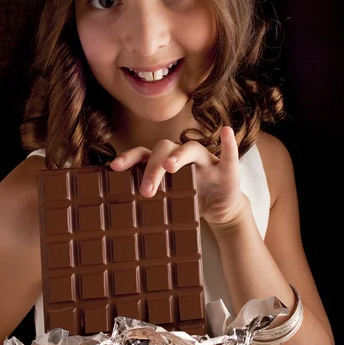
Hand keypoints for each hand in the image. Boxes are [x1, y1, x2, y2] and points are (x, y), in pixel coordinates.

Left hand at [109, 126, 244, 226]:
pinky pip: (229, 155)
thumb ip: (151, 197)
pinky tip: (226, 132)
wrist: (221, 212)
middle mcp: (184, 156)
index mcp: (166, 163)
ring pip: (191, 149)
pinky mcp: (228, 170)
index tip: (114, 166)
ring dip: (179, 155)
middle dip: (153, 168)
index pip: (143, 154)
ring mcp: (206, 161)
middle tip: (146, 191)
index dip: (129, 157)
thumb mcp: (169, 200)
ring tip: (169, 166)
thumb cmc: (191, 201)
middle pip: (164, 149)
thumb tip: (119, 212)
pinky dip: (228, 143)